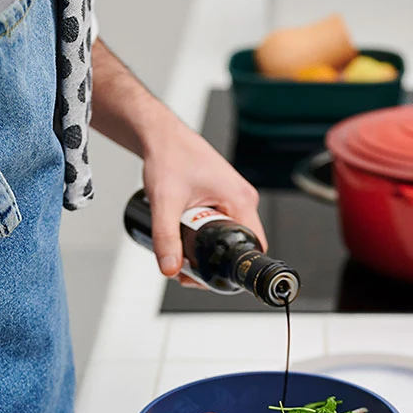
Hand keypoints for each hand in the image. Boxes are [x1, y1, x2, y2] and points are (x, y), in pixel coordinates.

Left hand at [141, 118, 265, 283]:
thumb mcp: (165, 203)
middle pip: (239, 245)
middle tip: (188, 268)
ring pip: (229, 236)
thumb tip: (170, 268)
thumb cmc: (169, 156)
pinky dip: (206, 236)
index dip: (234, 268)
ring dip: (208, 249)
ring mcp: (234, 198)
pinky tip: (187, 237)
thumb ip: (166, 238)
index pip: (253, 246)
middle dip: (214, 262)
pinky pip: (222, 224)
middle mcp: (242, 199)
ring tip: (183, 251)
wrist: (159, 136)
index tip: (210, 276)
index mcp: (240, 200)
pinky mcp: (223, 197)